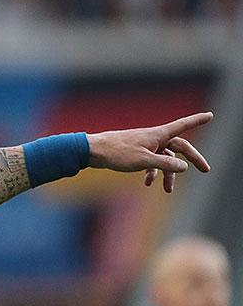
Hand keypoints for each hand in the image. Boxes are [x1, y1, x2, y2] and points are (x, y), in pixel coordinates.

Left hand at [86, 112, 212, 192]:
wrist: (94, 152)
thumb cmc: (118, 153)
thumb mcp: (144, 161)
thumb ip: (165, 164)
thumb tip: (184, 167)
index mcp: (158, 134)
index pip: (183, 125)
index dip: (197, 121)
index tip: (210, 115)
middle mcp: (154, 137)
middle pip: (179, 147)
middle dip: (192, 159)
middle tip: (205, 170)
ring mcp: (145, 145)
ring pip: (164, 158)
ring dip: (167, 173)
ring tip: (168, 190)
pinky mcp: (135, 152)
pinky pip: (150, 161)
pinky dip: (151, 172)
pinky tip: (147, 183)